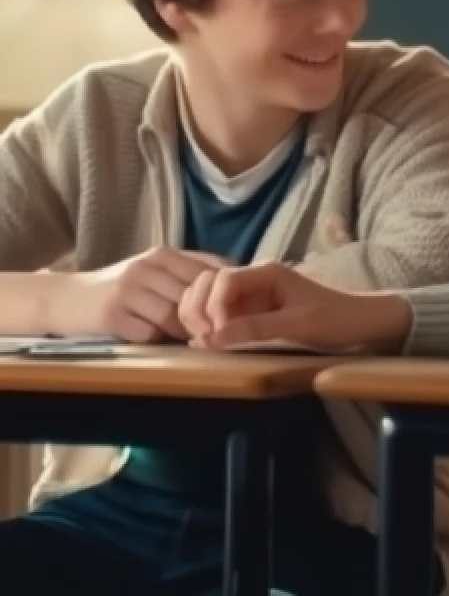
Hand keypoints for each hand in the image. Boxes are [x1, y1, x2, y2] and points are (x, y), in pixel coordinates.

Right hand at [47, 247, 224, 343]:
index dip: (226, 292)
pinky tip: (152, 339)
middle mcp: (146, 267)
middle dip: (207, 316)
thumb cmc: (121, 289)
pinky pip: (148, 333)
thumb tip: (236, 285)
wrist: (65, 298)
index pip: (209, 269)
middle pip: (194, 294)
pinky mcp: (111, 315)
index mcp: (163, 254)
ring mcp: (128, 290)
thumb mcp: (155, 271)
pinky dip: (156, 340)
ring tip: (183, 338)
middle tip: (213, 332)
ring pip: (174, 316)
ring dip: (182, 332)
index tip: (235, 310)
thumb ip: (189, 273)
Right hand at [180, 263, 411, 352]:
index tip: (219, 337)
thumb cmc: (335, 320)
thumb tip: (214, 338)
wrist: (359, 323)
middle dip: (198, 310)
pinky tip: (210, 345)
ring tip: (207, 344)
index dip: (213, 308)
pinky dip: (207, 326)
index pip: (222, 280)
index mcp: (267, 273)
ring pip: (206, 296)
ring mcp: (250, 296)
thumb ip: (257, 329)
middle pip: (206, 283)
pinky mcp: (250, 312)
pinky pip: (218, 313)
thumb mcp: (299, 326)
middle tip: (206, 342)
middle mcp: (254, 279)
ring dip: (199, 317)